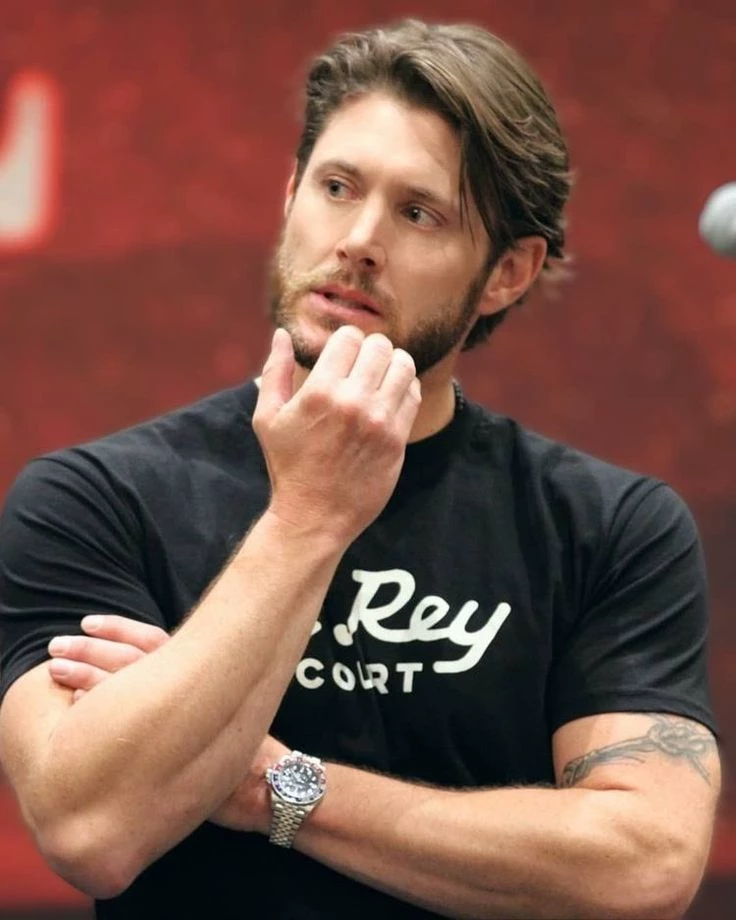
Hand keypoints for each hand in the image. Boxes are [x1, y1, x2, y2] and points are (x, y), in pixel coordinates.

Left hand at [47, 615, 285, 833]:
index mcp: (197, 671)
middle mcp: (186, 689)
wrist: (265, 780)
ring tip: (55, 671)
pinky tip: (72, 710)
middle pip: (130, 659)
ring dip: (84, 676)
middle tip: (57, 644)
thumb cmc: (241, 743)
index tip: (89, 622)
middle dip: (90, 648)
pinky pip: (120, 729)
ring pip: (120, 689)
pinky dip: (94, 715)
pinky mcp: (163, 750)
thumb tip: (148, 668)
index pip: (152, 638)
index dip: (119, 628)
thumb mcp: (219, 697)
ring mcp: (175, 719)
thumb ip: (189, 679)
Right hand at [254, 326, 420, 544]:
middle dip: (371, 351)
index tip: (341, 356)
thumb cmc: (288, 466)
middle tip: (362, 366)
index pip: (350, 337)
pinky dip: (405, 388)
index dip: (346, 342)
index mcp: (319, 392)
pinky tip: (390, 396)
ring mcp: (379, 421)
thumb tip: (283, 334)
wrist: (315, 516)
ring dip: (392, 365)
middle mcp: (352, 402)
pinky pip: (413, 395)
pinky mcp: (397, 439)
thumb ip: (275, 371)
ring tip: (380, 377)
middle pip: (380, 347)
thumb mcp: (268, 418)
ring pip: (404, 366)